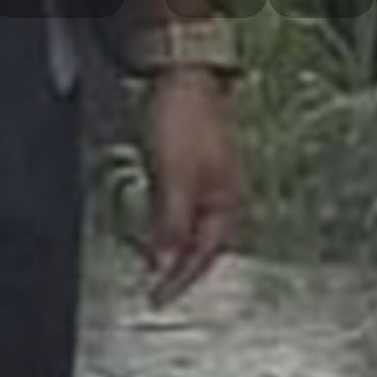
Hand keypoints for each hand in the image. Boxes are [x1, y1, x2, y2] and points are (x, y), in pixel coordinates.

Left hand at [133, 66, 244, 302]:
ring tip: (149, 268)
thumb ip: (171, 225)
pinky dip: (164, 228)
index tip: (156, 300)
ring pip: (188, 232)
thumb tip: (164, 264)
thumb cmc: (187, 122)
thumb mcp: (176, 180)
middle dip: (177, 271)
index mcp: (227, 206)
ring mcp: (207, 186)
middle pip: (199, 248)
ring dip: (169, 250)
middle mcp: (221, 200)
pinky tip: (151, 232)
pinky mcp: (190, 173)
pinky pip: (178, 213)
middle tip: (153, 291)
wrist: (184, 76)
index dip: (178, 281)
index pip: (201, 258)